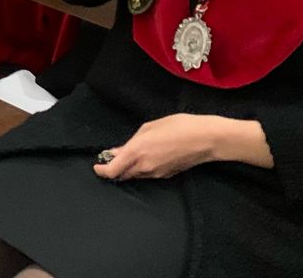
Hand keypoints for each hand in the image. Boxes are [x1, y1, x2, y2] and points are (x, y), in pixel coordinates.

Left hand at [94, 114, 244, 181]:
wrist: (205, 139)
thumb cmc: (178, 126)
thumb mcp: (149, 127)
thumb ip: (131, 141)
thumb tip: (118, 151)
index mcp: (136, 152)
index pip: (112, 171)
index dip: (101, 171)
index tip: (97, 166)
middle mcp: (144, 167)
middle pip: (122, 175)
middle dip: (115, 168)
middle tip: (112, 157)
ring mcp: (156, 174)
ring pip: (135, 175)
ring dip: (128, 168)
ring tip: (130, 154)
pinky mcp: (167, 176)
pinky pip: (148, 174)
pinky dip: (141, 168)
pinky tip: (147, 156)